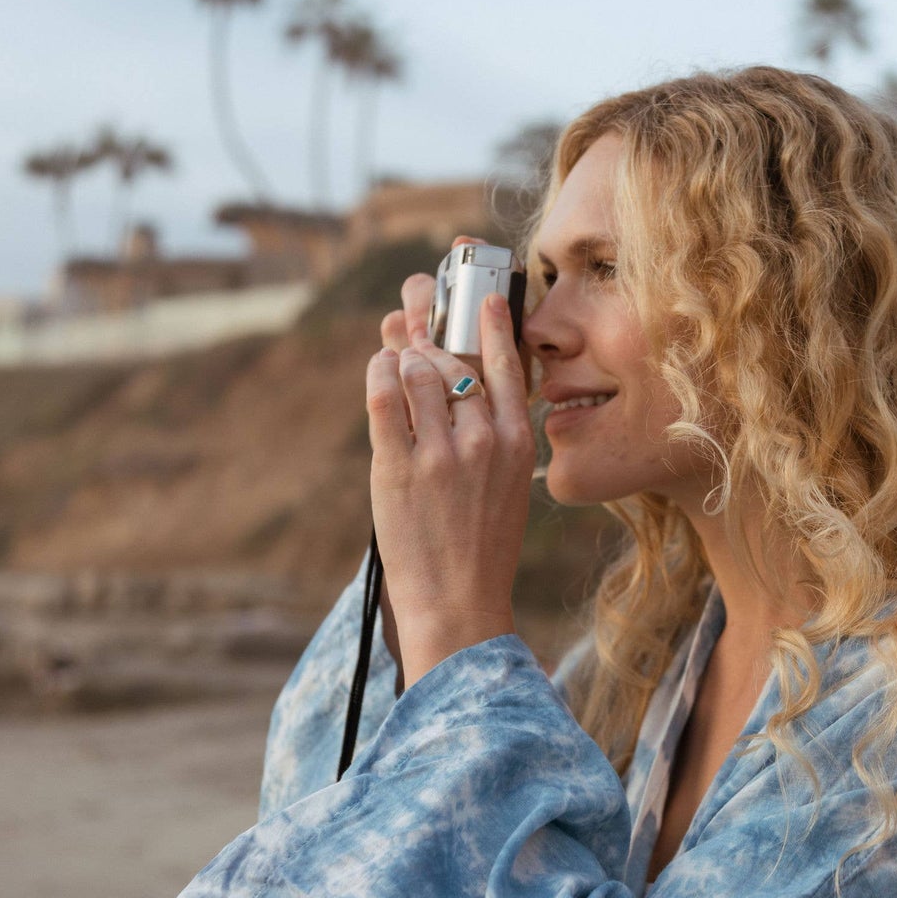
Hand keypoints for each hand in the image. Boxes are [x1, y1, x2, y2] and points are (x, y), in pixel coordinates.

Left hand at [366, 287, 534, 686]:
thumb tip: (461, 376)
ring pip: (417, 370)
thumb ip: (491, 431)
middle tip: (413, 311)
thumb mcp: (507, 483)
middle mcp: (484, 440)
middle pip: (453, 359)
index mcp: (518, 441)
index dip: (489, 320)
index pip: (507, 361)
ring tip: (394, 352)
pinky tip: (379, 367)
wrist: (458, 602)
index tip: (481, 295)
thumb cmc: (481, 544)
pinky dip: (378, 371)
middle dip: (428, 329)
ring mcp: (440, 453)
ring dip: (401, 354)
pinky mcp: (398, 467)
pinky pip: (384, 396)